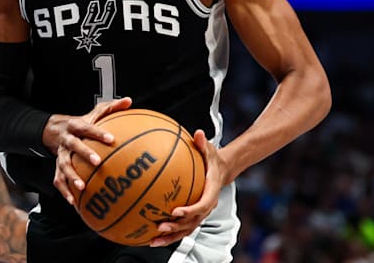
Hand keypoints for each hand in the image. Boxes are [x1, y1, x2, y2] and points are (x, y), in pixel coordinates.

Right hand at [46, 97, 132, 205]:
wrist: (55, 130)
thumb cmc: (81, 124)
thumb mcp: (94, 114)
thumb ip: (110, 108)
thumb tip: (128, 100)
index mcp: (76, 126)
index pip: (87, 128)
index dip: (98, 133)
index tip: (111, 139)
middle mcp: (66, 140)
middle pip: (74, 145)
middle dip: (84, 153)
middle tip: (98, 162)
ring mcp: (60, 155)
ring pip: (63, 165)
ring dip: (72, 176)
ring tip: (82, 186)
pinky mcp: (57, 167)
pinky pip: (59, 180)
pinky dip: (65, 191)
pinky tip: (74, 201)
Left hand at [149, 130, 223, 246]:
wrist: (221, 170)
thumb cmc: (212, 159)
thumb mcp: (209, 149)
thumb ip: (203, 143)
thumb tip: (198, 133)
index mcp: (210, 192)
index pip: (202, 205)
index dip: (190, 211)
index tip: (175, 211)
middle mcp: (206, 206)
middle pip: (192, 223)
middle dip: (176, 228)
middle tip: (160, 228)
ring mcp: (199, 213)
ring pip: (186, 230)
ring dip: (170, 237)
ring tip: (153, 240)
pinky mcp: (192, 215)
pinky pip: (181, 227)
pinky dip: (169, 234)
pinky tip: (152, 236)